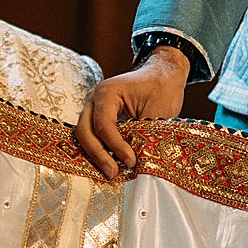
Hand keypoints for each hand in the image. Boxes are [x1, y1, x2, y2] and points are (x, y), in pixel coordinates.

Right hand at [73, 47, 189, 179]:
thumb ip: (144, 135)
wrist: (162, 73)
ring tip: (113, 171)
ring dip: (97, 154)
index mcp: (106, 92)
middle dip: (98, 154)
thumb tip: (137, 162)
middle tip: (113, 173)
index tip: (131, 161)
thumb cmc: (162, 86)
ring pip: (85, 135)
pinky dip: (100, 149)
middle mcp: (93, 99)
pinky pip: (92, 135)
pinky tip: (112, 162)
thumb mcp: (157, 111)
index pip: (103, 124)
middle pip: (85, 132)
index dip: (115, 146)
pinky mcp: (97, 116)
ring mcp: (92, 108)